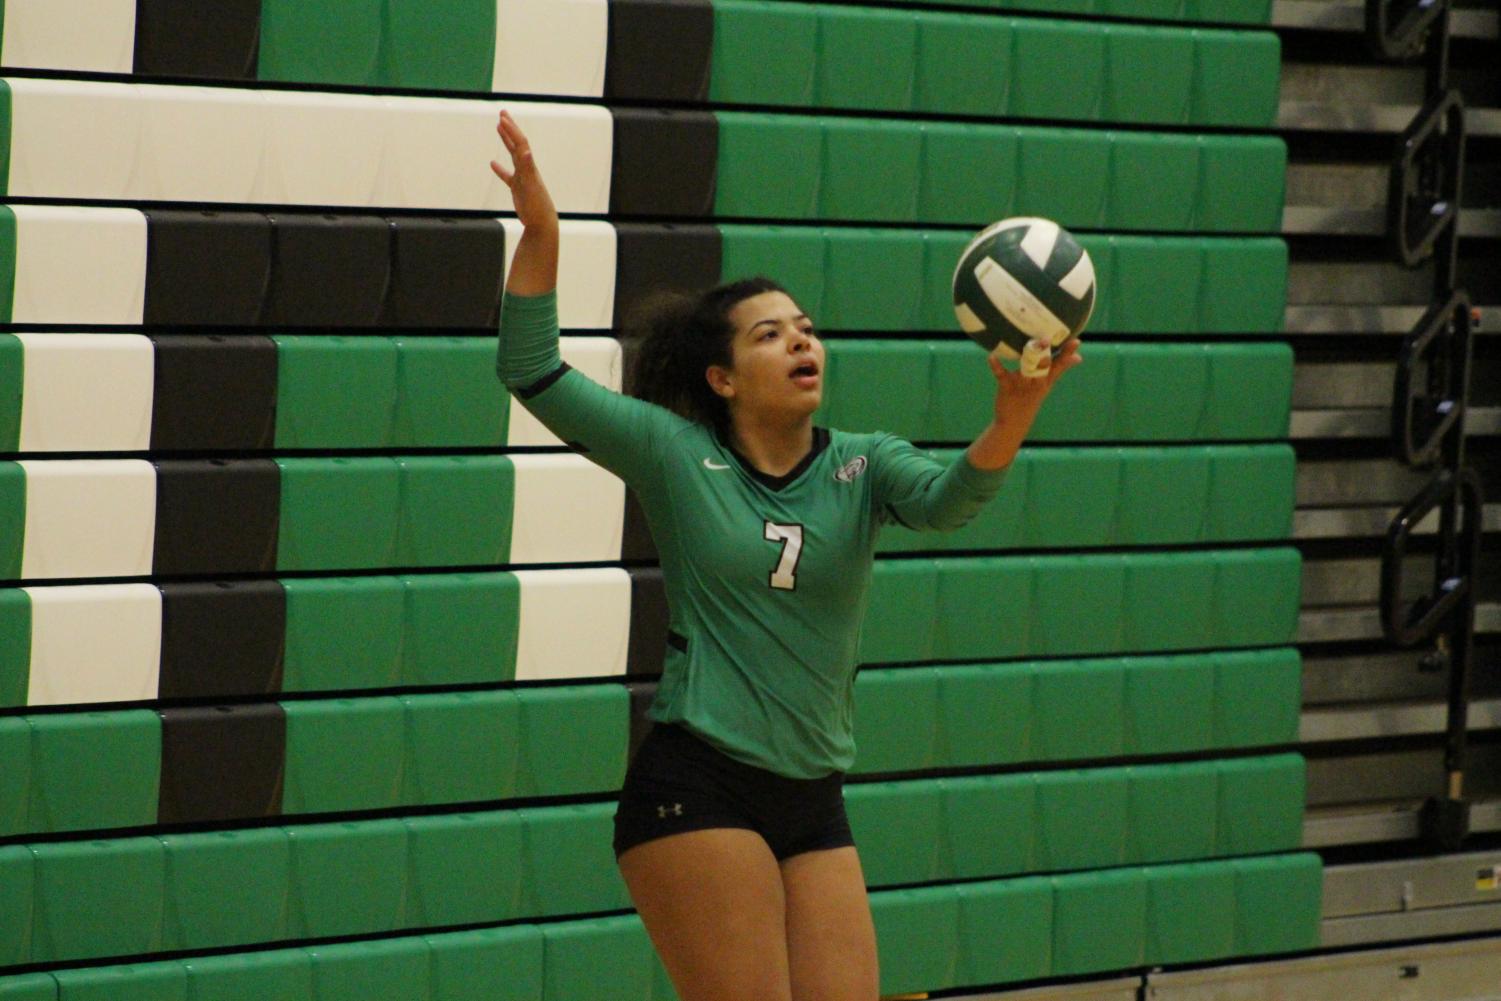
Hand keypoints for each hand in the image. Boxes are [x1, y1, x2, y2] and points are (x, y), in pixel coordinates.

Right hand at [490, 110, 557, 231]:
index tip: (502, 117)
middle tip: (502, 113)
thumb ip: (527, 167)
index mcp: (529, 167)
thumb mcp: (531, 185)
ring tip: (499, 128)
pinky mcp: (518, 188)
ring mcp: (522, 178)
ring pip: (513, 155)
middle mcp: (526, 169)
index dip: (512, 130)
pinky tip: (493, 164)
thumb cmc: (537, 206)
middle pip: (517, 144)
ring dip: (506, 141)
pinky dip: (500, 169)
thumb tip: (525, 150)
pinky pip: (507, 176)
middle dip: (510, 128)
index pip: (520, 143)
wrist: (542, 223)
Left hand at [988, 337, 1081, 423]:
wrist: (1014, 422)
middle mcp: (1036, 382)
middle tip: (1047, 340)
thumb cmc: (1032, 397)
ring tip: (1029, 346)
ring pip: (1026, 370)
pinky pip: (1001, 374)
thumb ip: (1059, 369)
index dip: (1068, 353)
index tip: (1076, 341)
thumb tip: (1078, 357)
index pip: (1060, 364)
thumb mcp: (1048, 384)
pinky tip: (992, 357)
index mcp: (1047, 380)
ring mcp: (1021, 384)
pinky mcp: (1006, 386)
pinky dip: (996, 366)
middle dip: (1045, 355)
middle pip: (1043, 367)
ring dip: (1027, 359)